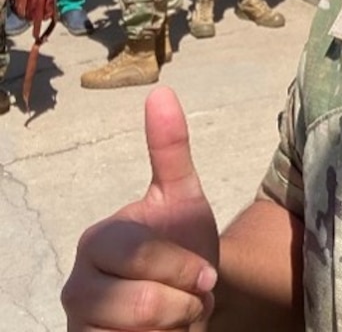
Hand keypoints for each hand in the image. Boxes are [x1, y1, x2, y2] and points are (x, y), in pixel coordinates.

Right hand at [61, 87, 218, 329]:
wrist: (186, 305)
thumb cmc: (181, 248)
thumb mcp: (183, 198)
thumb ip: (170, 148)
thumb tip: (161, 91)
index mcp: (97, 241)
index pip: (140, 256)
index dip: (181, 267)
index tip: (207, 276)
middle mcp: (77, 286)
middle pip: (141, 301)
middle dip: (183, 302)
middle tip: (192, 298)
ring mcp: (79, 325)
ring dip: (176, 327)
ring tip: (178, 315)